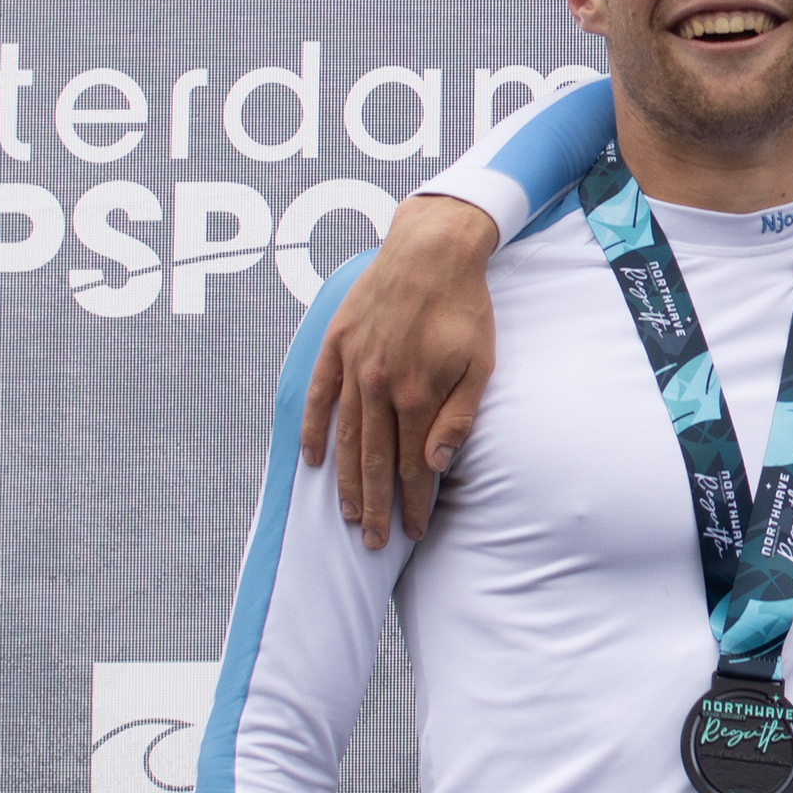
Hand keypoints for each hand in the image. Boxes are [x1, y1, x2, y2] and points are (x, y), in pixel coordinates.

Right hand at [298, 194, 501, 546]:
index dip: (412, 503)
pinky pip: (319, 396)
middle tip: (374, 543)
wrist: (433, 249)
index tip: (413, 531)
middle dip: (375, 507)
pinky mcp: (336, 345)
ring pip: (345, 437)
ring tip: (347, 515)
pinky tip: (312, 460)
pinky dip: (313, 430)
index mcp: (417, 394)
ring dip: (346, 480)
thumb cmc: (464, 307)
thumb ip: (458, 418)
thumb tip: (435, 466)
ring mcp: (353, 366)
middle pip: (374, 461)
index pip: (411, 465)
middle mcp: (378, 386)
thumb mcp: (479, 364)